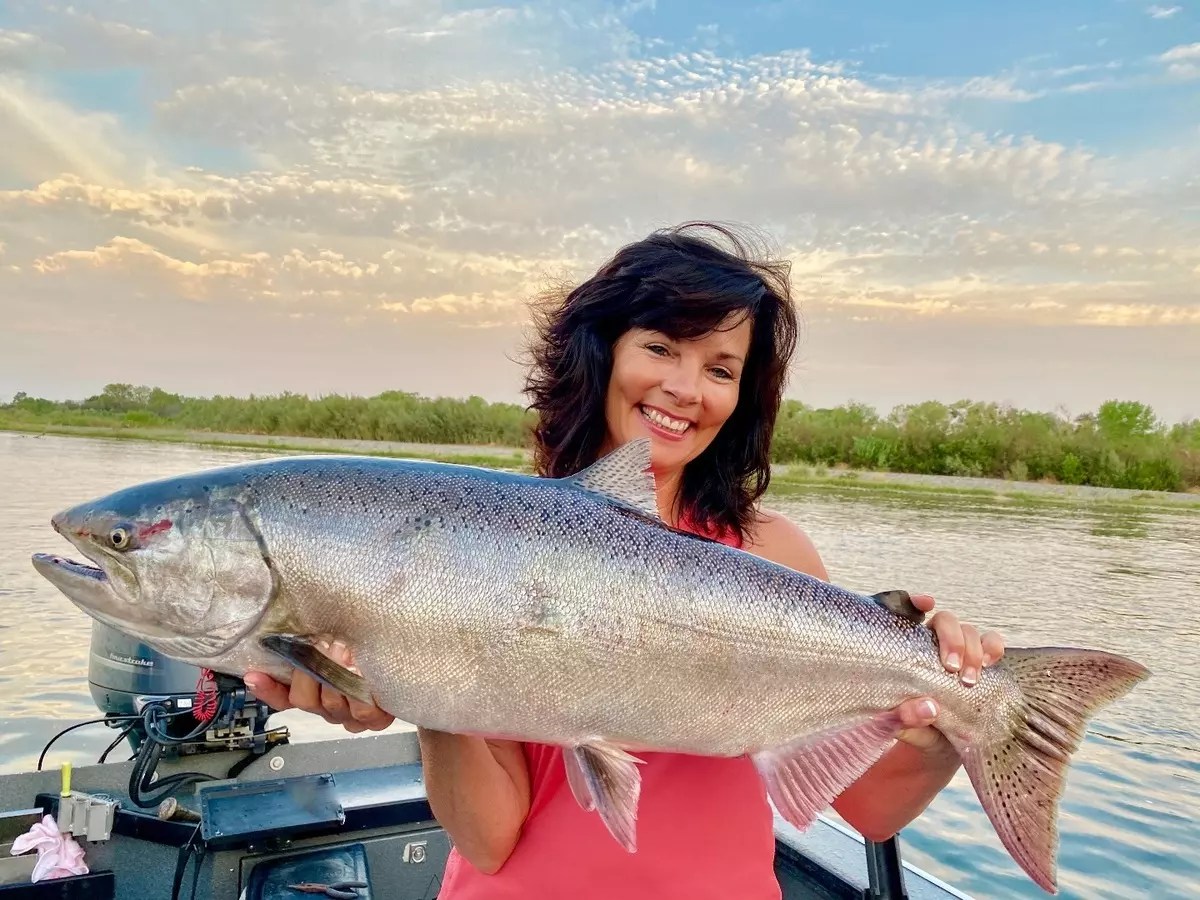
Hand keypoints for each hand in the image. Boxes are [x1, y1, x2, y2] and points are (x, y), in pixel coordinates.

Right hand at [244, 641, 394, 733]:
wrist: (414, 667)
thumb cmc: (373, 653)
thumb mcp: (342, 645)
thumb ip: (316, 643)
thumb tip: (294, 629)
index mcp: (316, 693)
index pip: (283, 697)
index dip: (267, 689)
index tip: (254, 674)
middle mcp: (330, 708)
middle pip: (305, 700)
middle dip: (312, 672)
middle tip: (321, 647)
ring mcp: (351, 716)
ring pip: (332, 704)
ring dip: (339, 677)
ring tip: (346, 652)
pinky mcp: (375, 720)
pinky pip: (362, 711)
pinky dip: (363, 692)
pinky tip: (366, 676)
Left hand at [893, 594, 1005, 751]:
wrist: (940, 746)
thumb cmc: (913, 729)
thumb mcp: (903, 727)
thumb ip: (905, 718)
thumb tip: (928, 707)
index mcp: (903, 650)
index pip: (903, 612)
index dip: (913, 601)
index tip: (925, 604)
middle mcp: (931, 644)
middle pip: (943, 620)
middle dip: (951, 638)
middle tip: (951, 667)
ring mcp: (958, 651)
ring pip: (968, 630)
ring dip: (973, 649)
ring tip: (970, 679)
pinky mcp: (981, 663)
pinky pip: (992, 642)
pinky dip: (993, 646)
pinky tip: (991, 663)